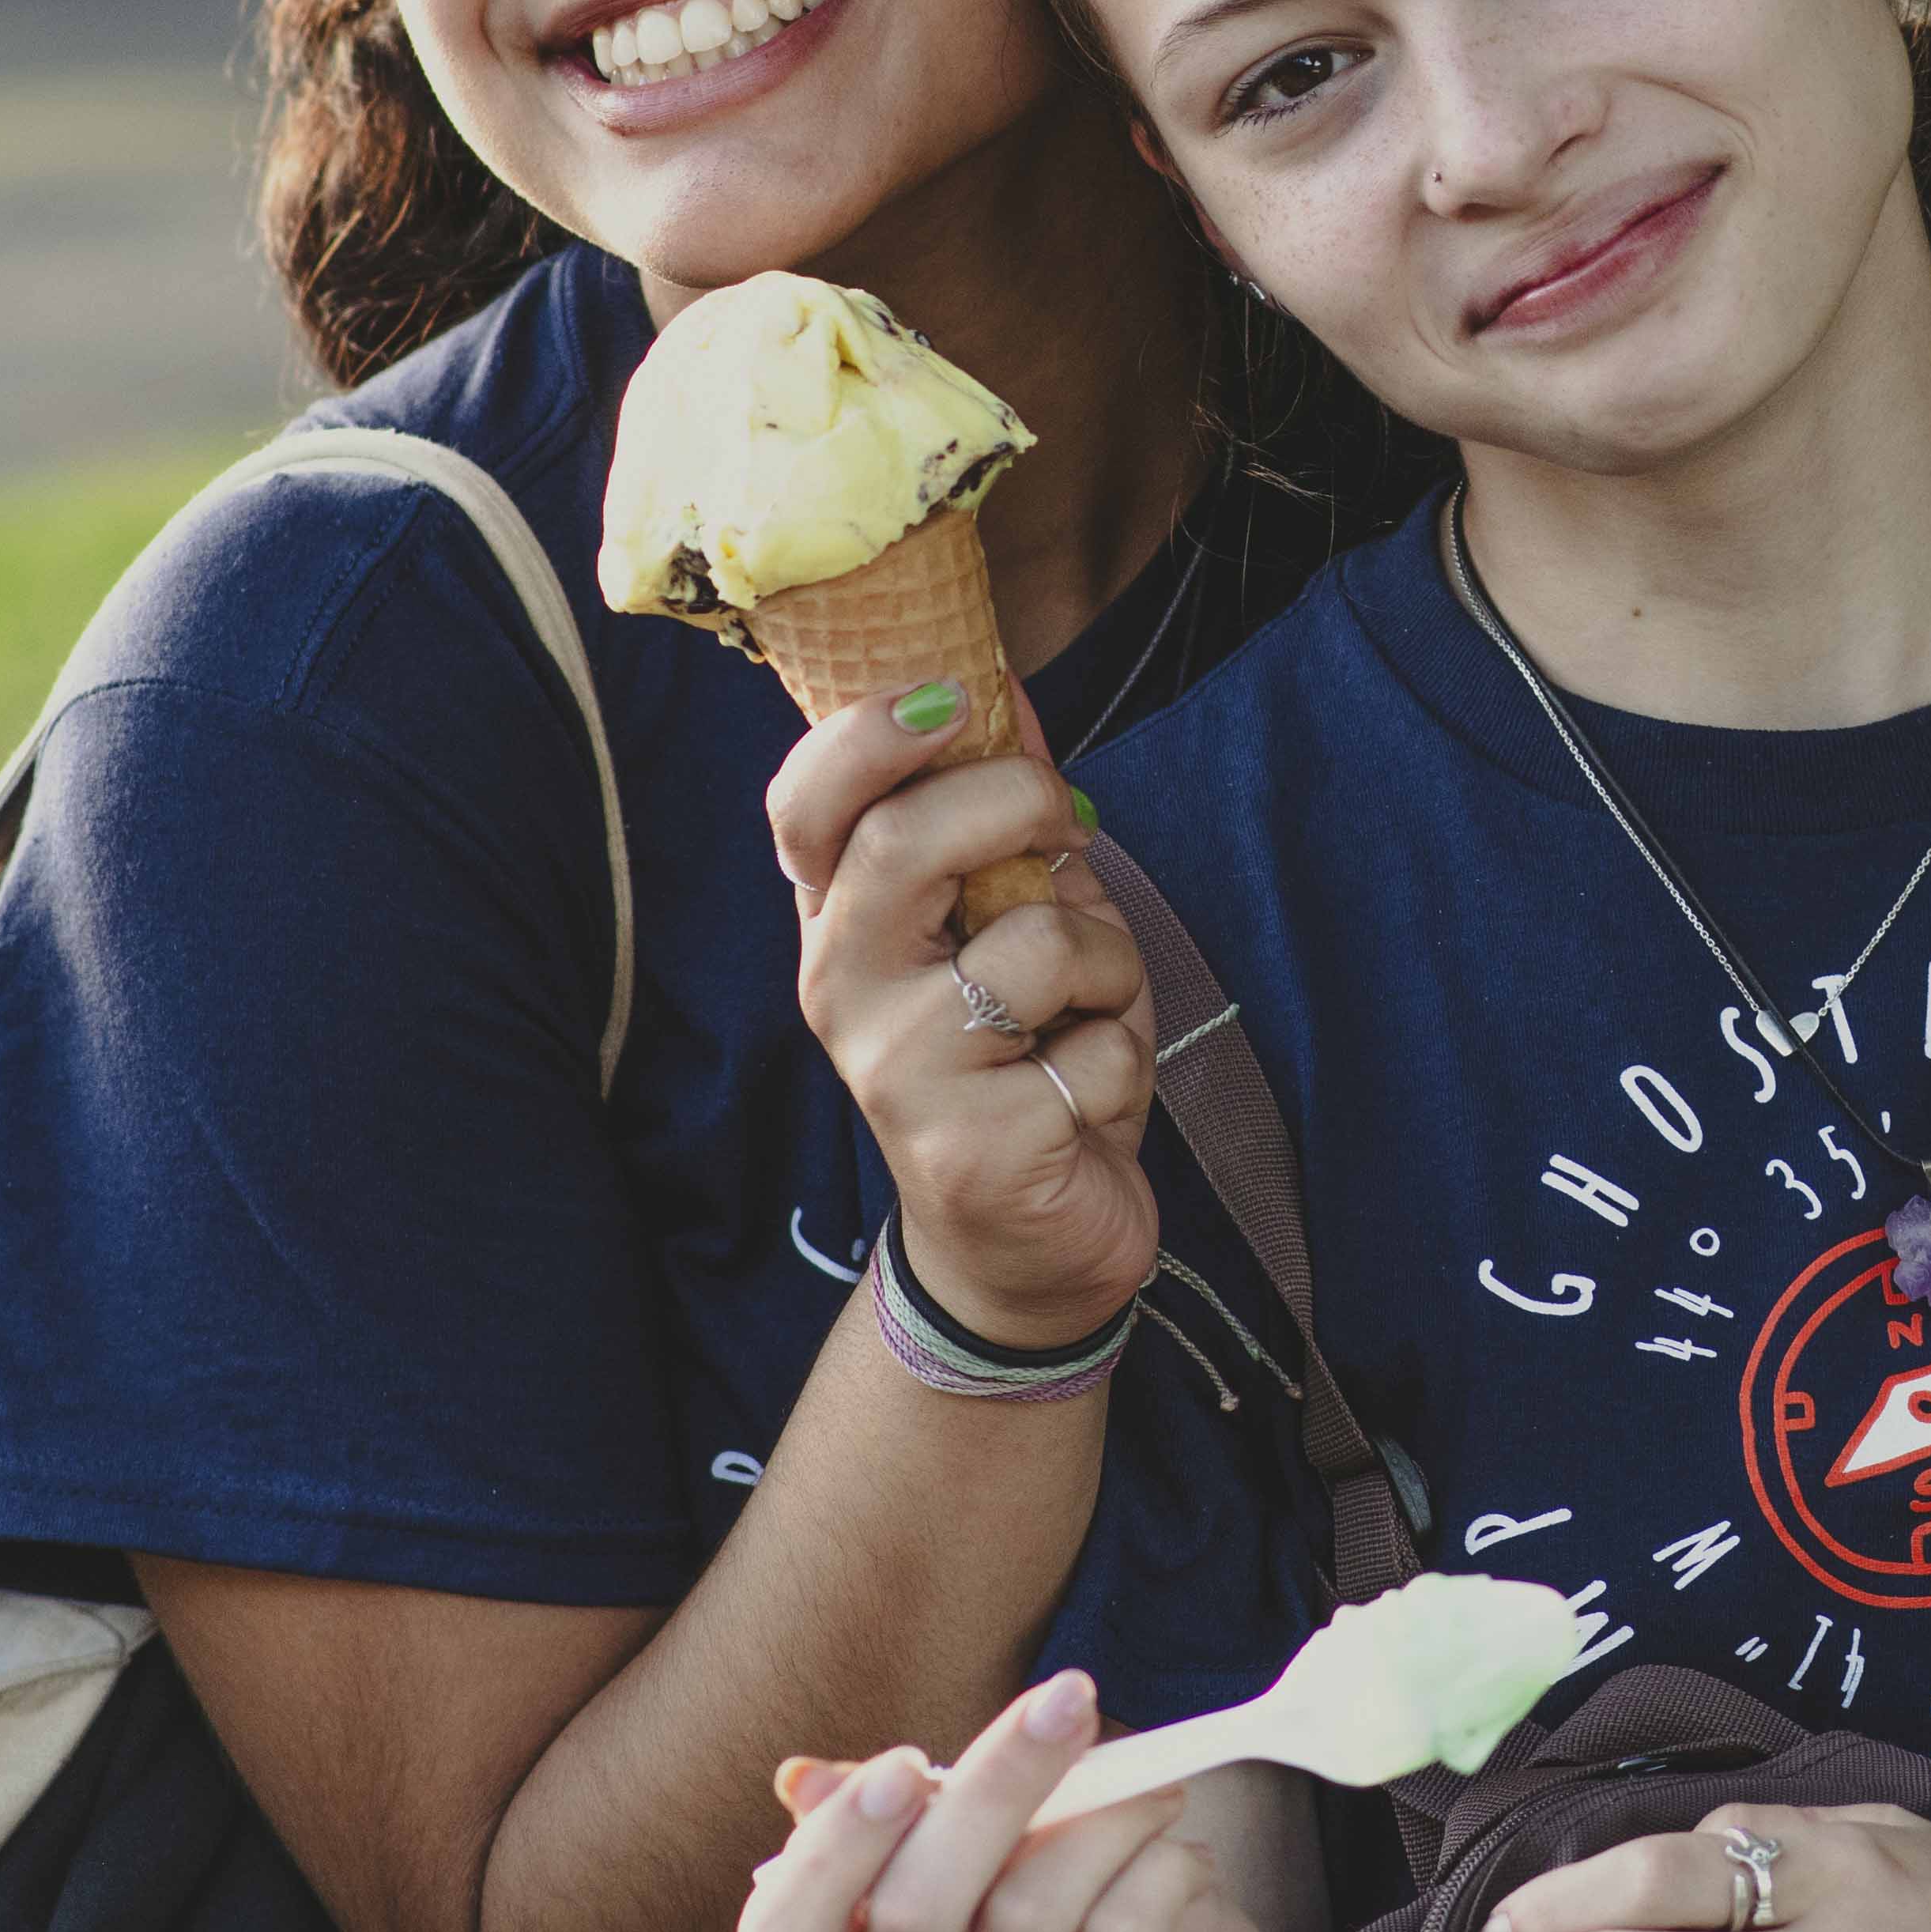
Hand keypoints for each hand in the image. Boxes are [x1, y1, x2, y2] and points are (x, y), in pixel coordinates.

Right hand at [742, 1676, 1333, 1931]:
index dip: (829, 1853)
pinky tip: (1185, 1857)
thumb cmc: (1084, 1907)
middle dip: (994, 1785)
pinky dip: (1160, 1865)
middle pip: (911, 1913)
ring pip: (1024, 1914)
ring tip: (1155, 1791)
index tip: (905, 1763)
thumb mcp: (999, 1846)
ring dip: (1107, 1817)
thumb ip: (911, 1814)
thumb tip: (802, 1778)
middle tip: (1069, 1701)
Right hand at [771, 690, 1158, 1340]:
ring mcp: (897, 1072)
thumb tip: (998, 686)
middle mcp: (842, 990)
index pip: (805, 808)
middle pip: (904, 841)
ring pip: (1033, 941)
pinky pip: (1093, 1044)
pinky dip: (1125, 1058)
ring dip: (1107, 961)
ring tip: (1087, 1015)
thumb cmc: (1026, 1063)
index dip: (868, 734)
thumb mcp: (1016, 925)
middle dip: (1018, 801)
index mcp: (841, 924)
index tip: (952, 694)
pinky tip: (1086, 1100)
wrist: (1027, 1245)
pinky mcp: (971, 1146)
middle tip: (1068, 829)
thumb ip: (1003, 823)